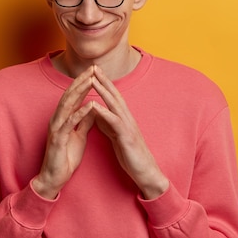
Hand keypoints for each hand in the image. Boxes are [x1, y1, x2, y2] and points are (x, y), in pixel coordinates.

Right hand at [33, 66, 95, 198]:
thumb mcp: (79, 136)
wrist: (55, 177)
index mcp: (63, 118)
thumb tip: (93, 108)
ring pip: (68, 105)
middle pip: (69, 95)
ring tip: (91, 79)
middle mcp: (58, 119)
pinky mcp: (58, 138)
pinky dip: (80, 112)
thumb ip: (84, 122)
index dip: (83, 82)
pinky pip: (70, 123)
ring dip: (80, 91)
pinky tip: (90, 105)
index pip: (73, 96)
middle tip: (92, 68)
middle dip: (81, 80)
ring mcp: (56, 128)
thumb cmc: (66, 157)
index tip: (94, 71)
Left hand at [90, 66, 168, 198]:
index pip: (113, 96)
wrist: (145, 171)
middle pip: (115, 95)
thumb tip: (97, 113)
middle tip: (94, 66)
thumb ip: (108, 124)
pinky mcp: (126, 136)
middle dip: (104, 80)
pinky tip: (94, 105)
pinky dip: (103, 112)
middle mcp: (127, 118)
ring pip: (114, 104)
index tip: (94, 71)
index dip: (104, 83)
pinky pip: (114, 121)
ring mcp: (128, 126)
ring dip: (103, 90)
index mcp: (124, 118)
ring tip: (92, 79)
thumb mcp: (116, 136)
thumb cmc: (131, 155)